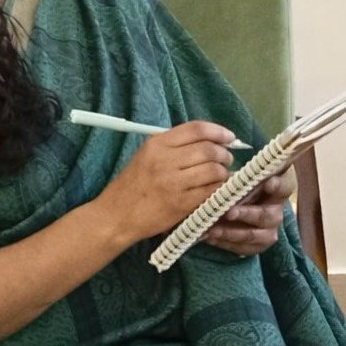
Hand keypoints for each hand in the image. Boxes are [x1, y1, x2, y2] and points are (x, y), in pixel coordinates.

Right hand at [95, 121, 233, 243]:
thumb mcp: (146, 156)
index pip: (197, 129)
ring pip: (214, 170)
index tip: (229, 138)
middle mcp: (165, 159)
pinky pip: (211, 191)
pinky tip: (218, 190)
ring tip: (222, 176)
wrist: (115, 216)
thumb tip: (210, 141)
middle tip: (226, 160)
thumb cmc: (133, 186)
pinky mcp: (181, 203)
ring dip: (224, 173)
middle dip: (224, 154)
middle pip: (209, 149)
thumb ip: (174, 147)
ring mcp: (173, 182)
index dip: (219, 131)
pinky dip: (220, 189)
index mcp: (157, 144)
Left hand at [204, 171, 293, 255]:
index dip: (277, 186)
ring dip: (231, 233)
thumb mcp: (244, 179)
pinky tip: (209, 237)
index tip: (268, 183)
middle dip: (246, 214)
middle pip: (265, 215)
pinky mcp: (258, 246)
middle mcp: (276, 213)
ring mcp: (269, 232)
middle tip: (229, 212)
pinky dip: (224, 243)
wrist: (242, 210)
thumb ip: (240, 178)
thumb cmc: (242, 188)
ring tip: (212, 230)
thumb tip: (224, 179)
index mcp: (277, 192)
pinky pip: (242, 248)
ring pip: (252, 235)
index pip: (284, 187)